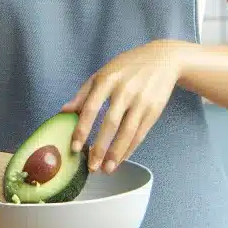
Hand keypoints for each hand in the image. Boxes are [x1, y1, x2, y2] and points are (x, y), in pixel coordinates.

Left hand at [63, 41, 186, 172]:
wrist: (163, 59)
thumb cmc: (128, 66)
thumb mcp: (104, 73)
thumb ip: (83, 93)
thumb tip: (64, 111)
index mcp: (108, 79)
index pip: (91, 107)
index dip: (82, 129)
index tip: (74, 147)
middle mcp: (125, 90)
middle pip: (110, 124)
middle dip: (100, 148)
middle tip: (91, 167)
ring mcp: (141, 101)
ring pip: (127, 132)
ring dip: (116, 154)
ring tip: (106, 169)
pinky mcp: (154, 110)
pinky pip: (140, 134)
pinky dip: (130, 149)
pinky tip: (121, 159)